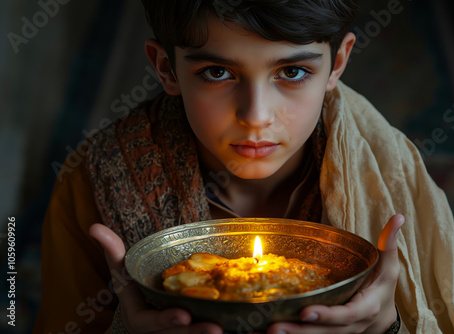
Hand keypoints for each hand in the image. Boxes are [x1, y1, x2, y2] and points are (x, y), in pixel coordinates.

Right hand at [89, 224, 222, 333]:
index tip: (183, 313)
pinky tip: (253, 332)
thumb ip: (113, 253)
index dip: (166, 319)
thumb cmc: (136, 292)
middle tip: (216, 329)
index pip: (152, 323)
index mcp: (142, 321)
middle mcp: (162, 333)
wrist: (147, 319)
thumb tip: (94, 226)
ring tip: (233, 331)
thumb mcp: (122, 274)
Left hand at [267, 214, 404, 333]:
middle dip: (299, 331)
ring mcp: (337, 333)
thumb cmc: (383, 288)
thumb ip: (390, 245)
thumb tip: (398, 217)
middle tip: (274, 327)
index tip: (306, 312)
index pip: (345, 315)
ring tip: (263, 331)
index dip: (327, 315)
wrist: (384, 317)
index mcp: (365, 309)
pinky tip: (262, 332)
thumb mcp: (389, 268)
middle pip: (324, 332)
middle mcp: (350, 326)